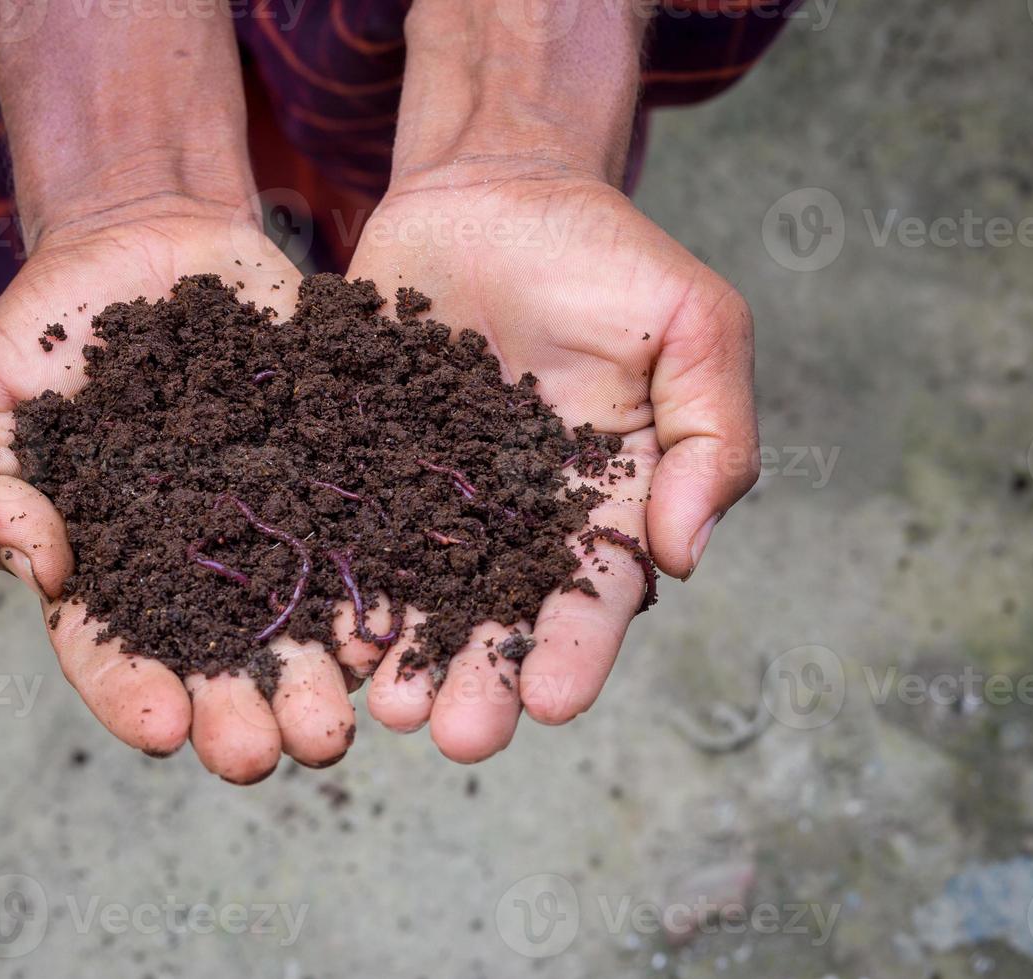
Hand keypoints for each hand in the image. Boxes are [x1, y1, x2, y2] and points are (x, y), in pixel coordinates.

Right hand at [0, 199, 356, 782]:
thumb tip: (39, 569)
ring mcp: (268, 521)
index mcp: (105, 567)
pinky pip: (360, 527)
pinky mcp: (328, 470)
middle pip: (219, 657)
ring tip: (345, 714)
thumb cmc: (44, 327)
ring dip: (323, 673)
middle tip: (272, 752)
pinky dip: (380, 575)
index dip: (133, 694)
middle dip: (245, 711)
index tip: (164, 729)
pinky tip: (396, 618)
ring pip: (300, 614)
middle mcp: (195, 566)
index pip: (110, 650)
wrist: (143, 241)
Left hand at [343, 161, 758, 760]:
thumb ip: (709, 438)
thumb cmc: (609, 255)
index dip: (576, 649)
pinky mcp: (366, 461)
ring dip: (405, 656)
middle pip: (499, 615)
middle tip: (455, 735)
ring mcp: (436, 494)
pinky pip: (348, 528)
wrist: (496, 190)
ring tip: (383, 710)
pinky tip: (323, 633)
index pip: (595, 592)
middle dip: (479, 678)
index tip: (551, 702)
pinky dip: (338, 583)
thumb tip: (682, 557)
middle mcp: (517, 517)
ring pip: (419, 592)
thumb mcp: (695, 326)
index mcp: (602, 501)